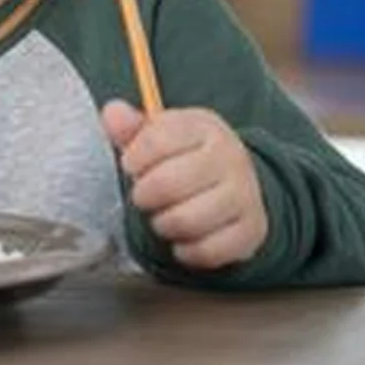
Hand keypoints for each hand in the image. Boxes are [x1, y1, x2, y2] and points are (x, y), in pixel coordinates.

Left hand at [101, 100, 267, 269]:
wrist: (236, 184)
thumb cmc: (184, 157)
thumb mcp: (158, 134)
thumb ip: (129, 126)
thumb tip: (112, 113)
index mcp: (203, 127)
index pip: (155, 141)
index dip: (133, 160)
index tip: (132, 166)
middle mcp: (230, 157)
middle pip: (166, 184)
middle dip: (144, 196)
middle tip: (144, 197)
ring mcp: (245, 194)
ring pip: (186, 221)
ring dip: (162, 224)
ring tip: (162, 217)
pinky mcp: (252, 230)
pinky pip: (208, 251)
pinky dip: (186, 251)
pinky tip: (181, 240)